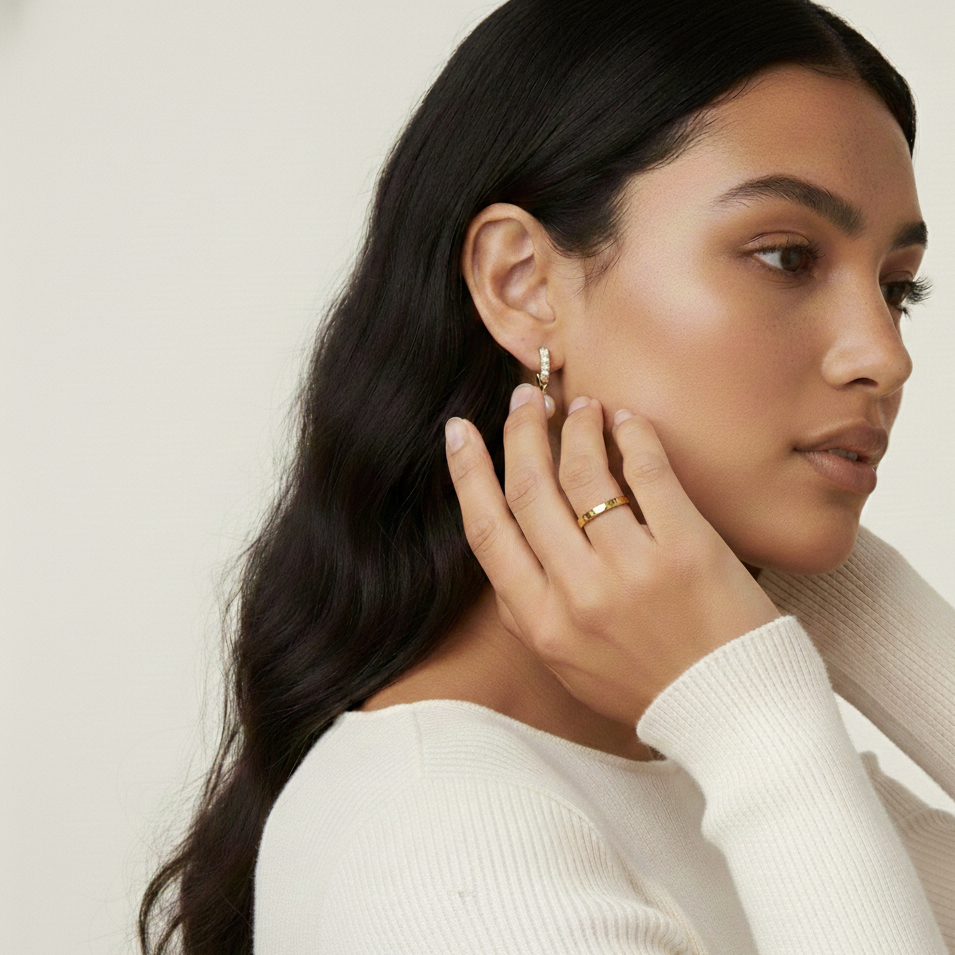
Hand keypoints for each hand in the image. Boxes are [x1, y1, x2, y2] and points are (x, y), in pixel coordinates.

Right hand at [445, 384, 780, 726]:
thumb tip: (508, 545)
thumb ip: (530, 610)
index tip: (458, 432)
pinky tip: (626, 421)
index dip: (467, 473)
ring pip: (582, 473)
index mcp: (541, 622)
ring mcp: (631, 570)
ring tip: (581, 406)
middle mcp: (577, 593)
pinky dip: (632, 435)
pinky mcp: (686, 549)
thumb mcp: (567, 663)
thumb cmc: (648, 687)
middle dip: (520, 432)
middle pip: (529, 490)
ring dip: (575, 427)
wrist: (731, 714)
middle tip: (525, 399)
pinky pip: (647, 472)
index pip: (488, 531)